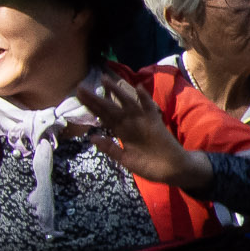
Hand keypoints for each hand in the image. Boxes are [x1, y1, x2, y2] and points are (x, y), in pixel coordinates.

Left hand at [80, 74, 211, 191]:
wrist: (172, 170)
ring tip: (104, 80)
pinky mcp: (155, 123)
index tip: (78, 97)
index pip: (102, 116)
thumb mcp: (125, 159)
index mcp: (121, 132)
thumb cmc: (149, 166)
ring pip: (127, 104)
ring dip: (116, 92)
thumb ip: (110, 148)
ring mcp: (142, 122)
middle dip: (95, 98)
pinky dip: (145, 98)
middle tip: (80, 87)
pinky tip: (138, 88)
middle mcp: (129, 124)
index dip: (90, 107)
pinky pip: (150, 108)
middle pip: (109, 108)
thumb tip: (92, 136)